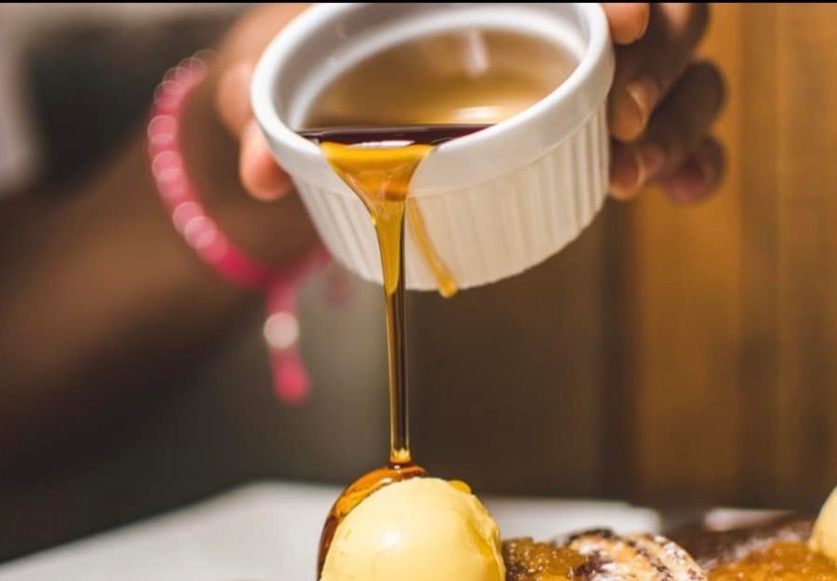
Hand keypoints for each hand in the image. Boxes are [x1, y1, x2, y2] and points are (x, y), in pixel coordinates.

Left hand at [220, 3, 724, 204]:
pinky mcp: (593, 121)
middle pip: (664, 6)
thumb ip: (258, 103)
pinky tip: (676, 192)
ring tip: (631, 176)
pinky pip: (671, 129)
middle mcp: (547, 9)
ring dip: (680, 115)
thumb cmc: (298, 59)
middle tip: (626, 114)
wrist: (314, 91)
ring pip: (683, 66)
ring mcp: (580, 66)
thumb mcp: (269, 66)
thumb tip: (263, 171)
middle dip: (666, 54)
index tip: (626, 17)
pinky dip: (690, 159)